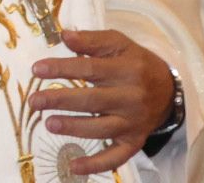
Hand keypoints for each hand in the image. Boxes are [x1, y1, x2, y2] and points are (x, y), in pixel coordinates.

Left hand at [28, 29, 174, 175]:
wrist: (168, 90)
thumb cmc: (136, 63)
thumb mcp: (119, 43)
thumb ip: (92, 39)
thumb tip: (64, 35)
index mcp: (127, 70)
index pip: (89, 69)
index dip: (62, 69)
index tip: (37, 69)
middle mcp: (131, 98)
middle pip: (92, 100)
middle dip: (60, 100)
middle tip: (34, 100)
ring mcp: (133, 123)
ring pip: (100, 129)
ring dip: (73, 128)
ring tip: (48, 124)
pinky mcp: (134, 141)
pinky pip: (115, 157)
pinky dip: (95, 165)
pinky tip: (73, 167)